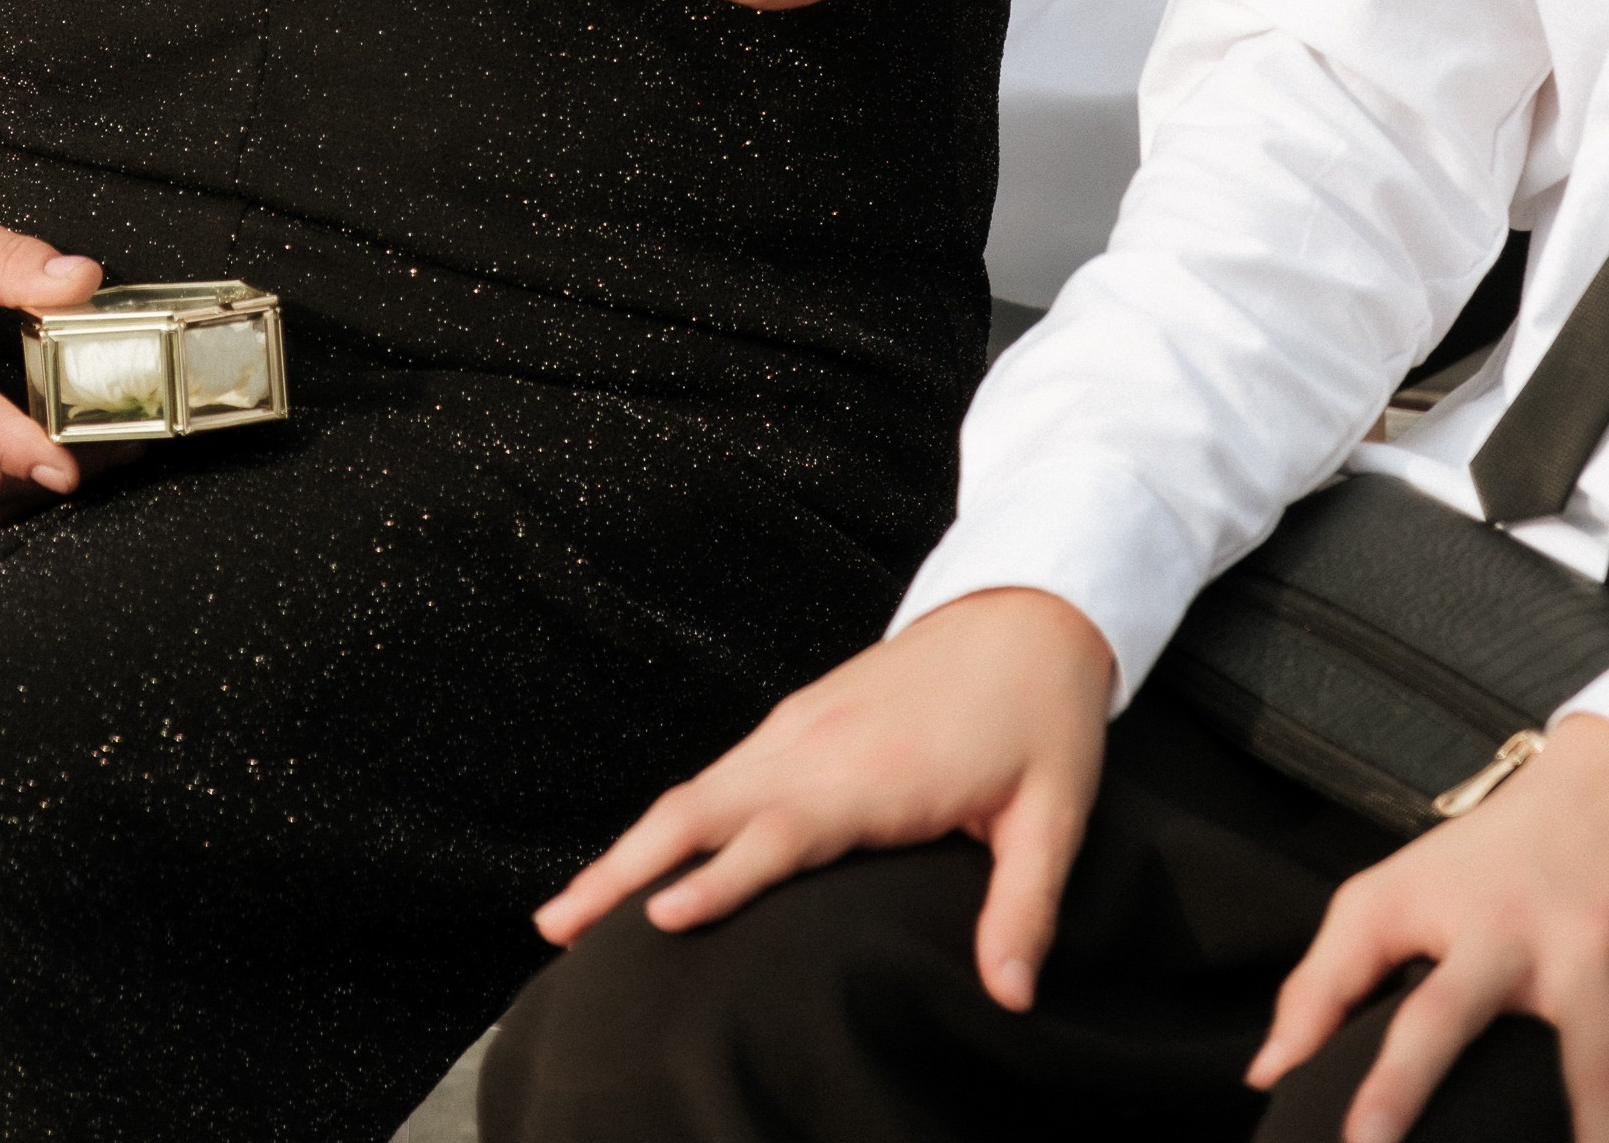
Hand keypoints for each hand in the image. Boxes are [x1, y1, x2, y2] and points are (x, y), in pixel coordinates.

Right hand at [534, 588, 1113, 1012]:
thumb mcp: (1053, 814)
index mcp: (870, 774)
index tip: (658, 922)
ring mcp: (798, 728)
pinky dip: (666, 820)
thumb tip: (1009, 999)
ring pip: (693, 792)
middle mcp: (814, 746)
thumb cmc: (1042, 715)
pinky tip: (646, 859)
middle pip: (697, 810)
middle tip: (555, 930)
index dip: (719, 882)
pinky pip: (715, 775)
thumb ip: (1023, 907)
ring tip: (567, 911)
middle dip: (622, 871)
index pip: (777, 836)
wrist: (1029, 608)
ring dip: (628, 848)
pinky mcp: (798, 720)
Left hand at [1250, 713, 1608, 1141]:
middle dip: (1466, 1096)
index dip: (1391, 1087)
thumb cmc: (1479, 867)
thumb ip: (1324, 985)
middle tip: (1400, 1142)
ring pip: (1603, 1061)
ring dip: (1599, 1118)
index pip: (1421, 1019)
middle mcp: (1532, 945)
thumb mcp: (1389, 899)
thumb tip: (1268, 1072)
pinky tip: (1606, 1125)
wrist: (1592, 799)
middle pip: (1517, 1037)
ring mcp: (1600, 963)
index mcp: (1463, 929)